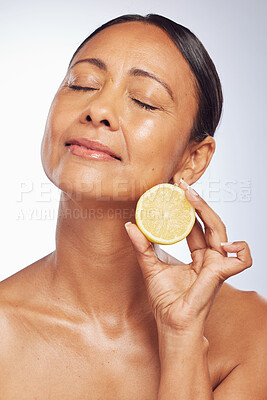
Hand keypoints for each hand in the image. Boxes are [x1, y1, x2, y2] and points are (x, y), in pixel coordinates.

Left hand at [125, 179, 252, 333]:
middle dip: (198, 202)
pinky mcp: (221, 274)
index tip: (176, 190)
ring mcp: (217, 265)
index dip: (188, 207)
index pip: (196, 225)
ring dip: (208, 211)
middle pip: (209, 223)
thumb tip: (130, 225)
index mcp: (197, 256)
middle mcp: (209, 258)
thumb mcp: (151, 267)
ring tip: (191, 197)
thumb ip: (142, 247)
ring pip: (221, 231)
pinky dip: (240, 249)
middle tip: (183, 186)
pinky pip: (242, 260)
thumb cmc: (165, 301)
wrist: (171, 324)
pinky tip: (222, 242)